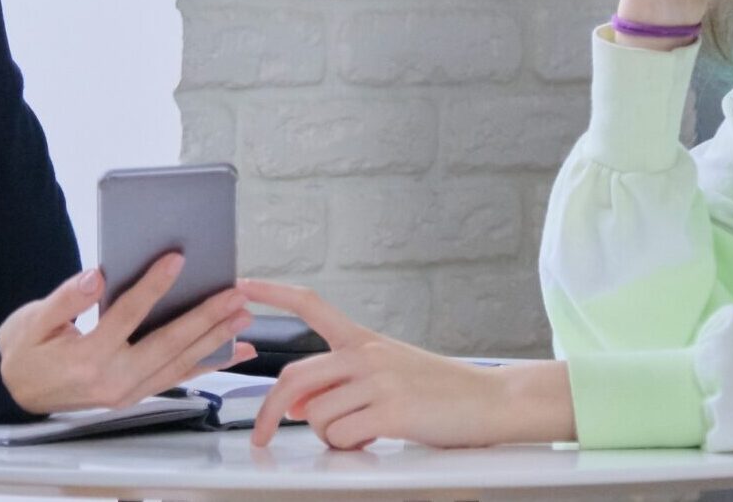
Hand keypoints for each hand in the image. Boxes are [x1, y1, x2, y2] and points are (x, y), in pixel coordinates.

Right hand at [0, 254, 258, 416]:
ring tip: (242, 316)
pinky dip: (208, 363)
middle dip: (205, 317)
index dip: (153, 286)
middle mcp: (111, 381)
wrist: (14, 394)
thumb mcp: (31, 322)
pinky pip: (177, 377)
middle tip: (234, 294)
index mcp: (85, 359)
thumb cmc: (25, 352)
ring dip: (214, 339)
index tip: (177, 259)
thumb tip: (96, 277)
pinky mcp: (134, 395)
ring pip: (179, 363)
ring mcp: (125, 392)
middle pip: (166, 343)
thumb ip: (65, 299)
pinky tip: (234, 350)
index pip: (126, 315)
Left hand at [242, 280, 574, 449]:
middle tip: (261, 436)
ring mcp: (378, 380)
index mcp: (363, 340)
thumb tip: (299, 405)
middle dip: (268, 412)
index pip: (311, 305)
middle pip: (294, 378)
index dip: (272, 292)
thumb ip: (343, 382)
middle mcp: (366, 354)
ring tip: (361, 434)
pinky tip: (374, 440)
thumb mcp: (388, 374)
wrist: (491, 401)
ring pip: (317, 416)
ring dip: (329, 437)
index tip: (241, 285)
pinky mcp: (391, 409)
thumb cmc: (440, 391)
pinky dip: (350, 448)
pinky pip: (341, 436)